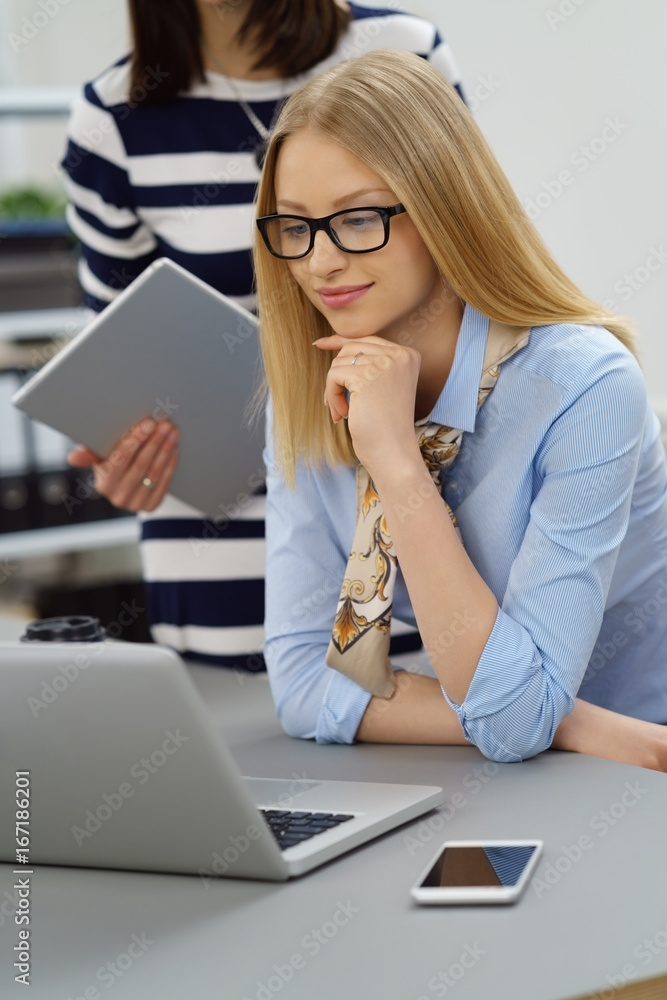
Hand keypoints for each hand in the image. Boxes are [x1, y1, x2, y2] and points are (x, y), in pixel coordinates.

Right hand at [67, 418, 179, 512]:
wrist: (128, 488)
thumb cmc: (113, 464)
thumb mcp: (100, 457)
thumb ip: (89, 454)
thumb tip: (73, 458)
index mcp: (104, 484)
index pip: (120, 459)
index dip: (135, 440)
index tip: (148, 424)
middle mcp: (118, 497)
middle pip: (141, 464)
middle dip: (155, 442)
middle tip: (165, 424)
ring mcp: (136, 504)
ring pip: (154, 472)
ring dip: (165, 450)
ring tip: (172, 432)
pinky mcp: (151, 506)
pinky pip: (164, 482)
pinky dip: (170, 464)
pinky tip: (174, 448)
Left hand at [314, 334, 421, 473]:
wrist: (394, 452)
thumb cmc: (386, 425)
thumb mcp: (381, 386)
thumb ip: (367, 362)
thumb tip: (332, 342)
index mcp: (408, 355)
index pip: (367, 339)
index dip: (341, 343)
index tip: (320, 345)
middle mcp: (399, 355)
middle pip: (350, 348)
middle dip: (338, 374)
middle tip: (337, 401)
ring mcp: (384, 364)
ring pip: (339, 362)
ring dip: (334, 389)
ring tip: (344, 411)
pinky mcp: (367, 376)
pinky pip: (334, 376)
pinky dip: (333, 396)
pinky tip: (344, 414)